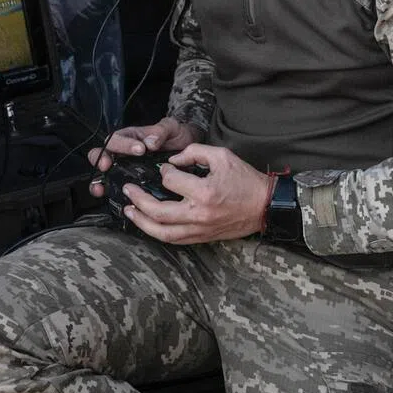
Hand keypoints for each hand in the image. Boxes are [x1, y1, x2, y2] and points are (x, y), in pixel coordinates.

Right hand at [87, 117, 199, 197]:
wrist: (187, 149)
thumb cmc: (176, 136)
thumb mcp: (171, 127)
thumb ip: (161, 131)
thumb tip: (150, 142)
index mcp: (131, 136)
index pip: (118, 137)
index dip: (124, 144)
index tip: (140, 149)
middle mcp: (124, 152)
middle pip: (103, 153)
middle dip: (102, 159)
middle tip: (107, 165)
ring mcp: (126, 168)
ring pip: (104, 172)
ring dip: (100, 180)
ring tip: (102, 187)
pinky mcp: (132, 182)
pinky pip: (116, 187)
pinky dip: (110, 192)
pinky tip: (109, 196)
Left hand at [120, 144, 271, 244]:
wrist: (265, 206)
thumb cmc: (245, 179)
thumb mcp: (222, 156)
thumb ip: (194, 153)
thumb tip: (172, 161)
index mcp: (205, 191)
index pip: (171, 181)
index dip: (163, 171)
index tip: (164, 168)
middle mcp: (199, 214)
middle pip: (158, 212)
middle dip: (138, 200)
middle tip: (127, 190)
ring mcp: (200, 230)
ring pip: (162, 232)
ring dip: (142, 222)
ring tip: (129, 211)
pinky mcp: (202, 238)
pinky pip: (174, 240)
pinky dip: (157, 233)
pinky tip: (148, 224)